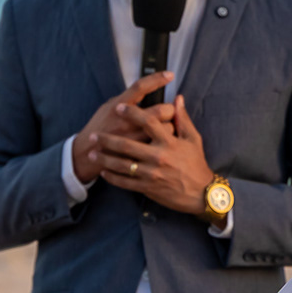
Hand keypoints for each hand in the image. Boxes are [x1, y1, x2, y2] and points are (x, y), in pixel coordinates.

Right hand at [71, 72, 173, 185]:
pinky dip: (164, 142)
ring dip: (170, 127)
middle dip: (170, 109)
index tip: (169, 75)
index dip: (156, 79)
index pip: (140, 87)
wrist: (85, 153)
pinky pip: (159, 145)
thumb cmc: (100, 127)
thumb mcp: (108, 108)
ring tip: (165, 128)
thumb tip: (146, 89)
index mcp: (118, 106)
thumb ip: (126, 100)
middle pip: (160, 110)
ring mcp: (132, 138)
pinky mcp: (137, 153)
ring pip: (165, 130)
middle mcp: (126, 121)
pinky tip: (161, 142)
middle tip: (169, 111)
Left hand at [91, 96, 212, 214]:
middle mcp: (158, 157)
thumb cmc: (196, 164)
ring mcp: (151, 174)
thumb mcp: (193, 139)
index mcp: (169, 142)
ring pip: (122, 165)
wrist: (200, 194)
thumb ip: (183, 118)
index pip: (148, 122)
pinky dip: (112, 177)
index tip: (119, 107)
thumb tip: (178, 98)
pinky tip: (104, 171)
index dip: (132, 113)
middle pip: (126, 145)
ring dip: (104, 159)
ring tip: (91, 153)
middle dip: (107, 139)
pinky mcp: (147, 188)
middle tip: (94, 135)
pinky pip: (125, 182)